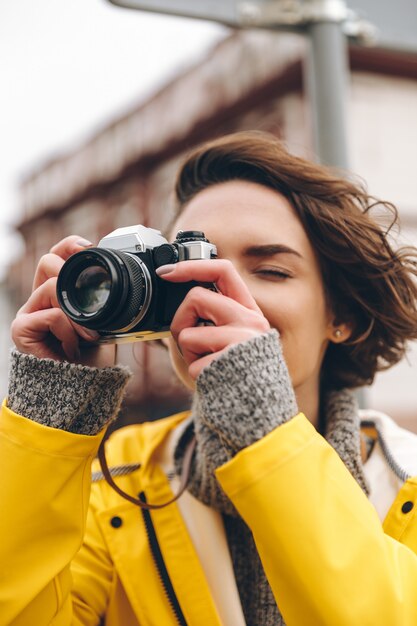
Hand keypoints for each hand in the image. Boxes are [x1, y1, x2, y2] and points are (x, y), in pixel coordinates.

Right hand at [11, 236, 115, 367]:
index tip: (90, 247)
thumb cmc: (92, 361)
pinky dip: (68, 330)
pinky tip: (72, 347)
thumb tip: (121, 278)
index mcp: (57, 295)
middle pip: (47, 261)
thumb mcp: (105, 324)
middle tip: (90, 299)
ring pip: (51, 286)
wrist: (80, 392)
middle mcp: (39, 300)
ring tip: (88, 336)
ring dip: (78, 312)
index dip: (69, 246)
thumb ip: (103, 302)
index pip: (56, 256)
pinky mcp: (21, 330)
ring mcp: (28, 313)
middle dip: (71, 273)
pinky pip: (51, 315)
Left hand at [157, 259, 269, 378]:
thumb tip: (177, 296)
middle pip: (196, 297)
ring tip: (206, 362)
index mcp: (249, 310)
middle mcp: (251, 321)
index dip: (192, 266)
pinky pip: (192, 364)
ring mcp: (242, 342)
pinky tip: (212, 377)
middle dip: (181, 319)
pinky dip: (195, 373)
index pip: (224, 271)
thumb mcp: (230, 336)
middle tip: (190, 341)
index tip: (166, 272)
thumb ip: (212, 315)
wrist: (257, 409)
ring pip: (188, 333)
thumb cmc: (235, 371)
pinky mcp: (230, 363)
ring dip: (188, 352)